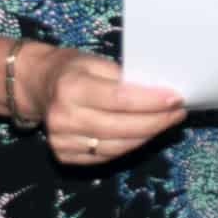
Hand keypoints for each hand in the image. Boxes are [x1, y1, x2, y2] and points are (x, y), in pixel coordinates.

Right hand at [29, 47, 185, 164]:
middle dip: (157, 121)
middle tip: (178, 112)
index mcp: (71, 88)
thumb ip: (124, 77)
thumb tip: (160, 92)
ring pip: (118, 146)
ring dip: (148, 135)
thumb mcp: (96, 61)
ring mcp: (62, 141)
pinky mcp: (65, 156)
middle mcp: (63, 117)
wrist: (38, 86)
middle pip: (122, 127)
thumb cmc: (73, 69)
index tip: (176, 98)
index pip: (120, 99)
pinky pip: (107, 156)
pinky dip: (131, 145)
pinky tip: (145, 133)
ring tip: (167, 122)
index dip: (151, 101)